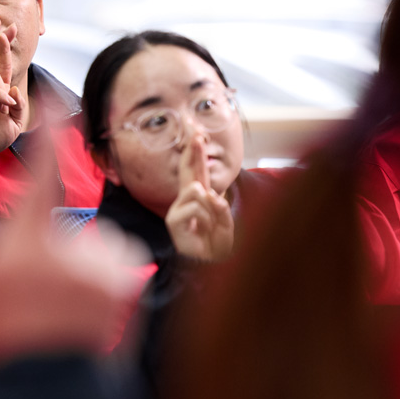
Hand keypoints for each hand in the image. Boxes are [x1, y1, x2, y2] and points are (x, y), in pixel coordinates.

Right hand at [0, 29, 26, 194]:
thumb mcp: (15, 121)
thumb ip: (19, 105)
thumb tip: (15, 89)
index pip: (2, 65)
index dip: (6, 48)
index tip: (13, 29)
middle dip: (2, 44)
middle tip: (10, 28)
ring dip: (5, 92)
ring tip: (6, 109)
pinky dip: (0, 96)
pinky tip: (4, 106)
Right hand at [0, 131, 146, 362]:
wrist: (40, 378)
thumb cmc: (11, 322)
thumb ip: (17, 227)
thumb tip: (37, 200)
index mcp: (26, 243)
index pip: (39, 174)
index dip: (46, 136)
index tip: (52, 101)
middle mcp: (69, 248)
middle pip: (70, 226)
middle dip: (63, 251)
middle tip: (42, 291)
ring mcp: (102, 266)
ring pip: (97, 246)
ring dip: (87, 269)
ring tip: (66, 306)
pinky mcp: (126, 282)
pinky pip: (115, 263)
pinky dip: (107, 281)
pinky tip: (88, 310)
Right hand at [165, 133, 234, 261]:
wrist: (210, 266)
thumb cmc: (216, 244)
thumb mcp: (225, 221)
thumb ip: (219, 206)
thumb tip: (207, 194)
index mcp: (200, 196)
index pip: (198, 169)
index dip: (196, 151)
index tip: (196, 133)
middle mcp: (186, 199)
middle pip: (187, 169)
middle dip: (192, 150)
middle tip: (195, 131)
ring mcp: (178, 209)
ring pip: (196, 190)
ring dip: (210, 207)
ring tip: (210, 224)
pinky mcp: (173, 221)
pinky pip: (194, 207)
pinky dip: (205, 218)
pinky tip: (201, 230)